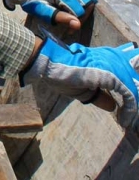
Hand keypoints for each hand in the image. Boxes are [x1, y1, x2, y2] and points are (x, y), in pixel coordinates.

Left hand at [4, 0, 97, 29]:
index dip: (76, 21)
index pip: (80, 11)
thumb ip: (60, 17)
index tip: (69, 28)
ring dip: (89, 1)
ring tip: (80, 10)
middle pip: (89, 0)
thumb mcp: (42, 11)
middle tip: (74, 19)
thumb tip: (77, 25)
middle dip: (85, 12)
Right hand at [22, 36, 138, 131]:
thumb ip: (99, 96)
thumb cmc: (61, 73)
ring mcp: (112, 66)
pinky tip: (125, 120)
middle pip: (135, 73)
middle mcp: (112, 59)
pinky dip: (130, 109)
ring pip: (135, 86)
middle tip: (132, 112)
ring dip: (135, 104)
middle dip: (136, 94)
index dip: (132, 84)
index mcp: (105, 59)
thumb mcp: (83, 89)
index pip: (127, 67)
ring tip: (131, 119)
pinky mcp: (111, 75)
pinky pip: (129, 93)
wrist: (50, 63)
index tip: (131, 104)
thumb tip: (114, 107)